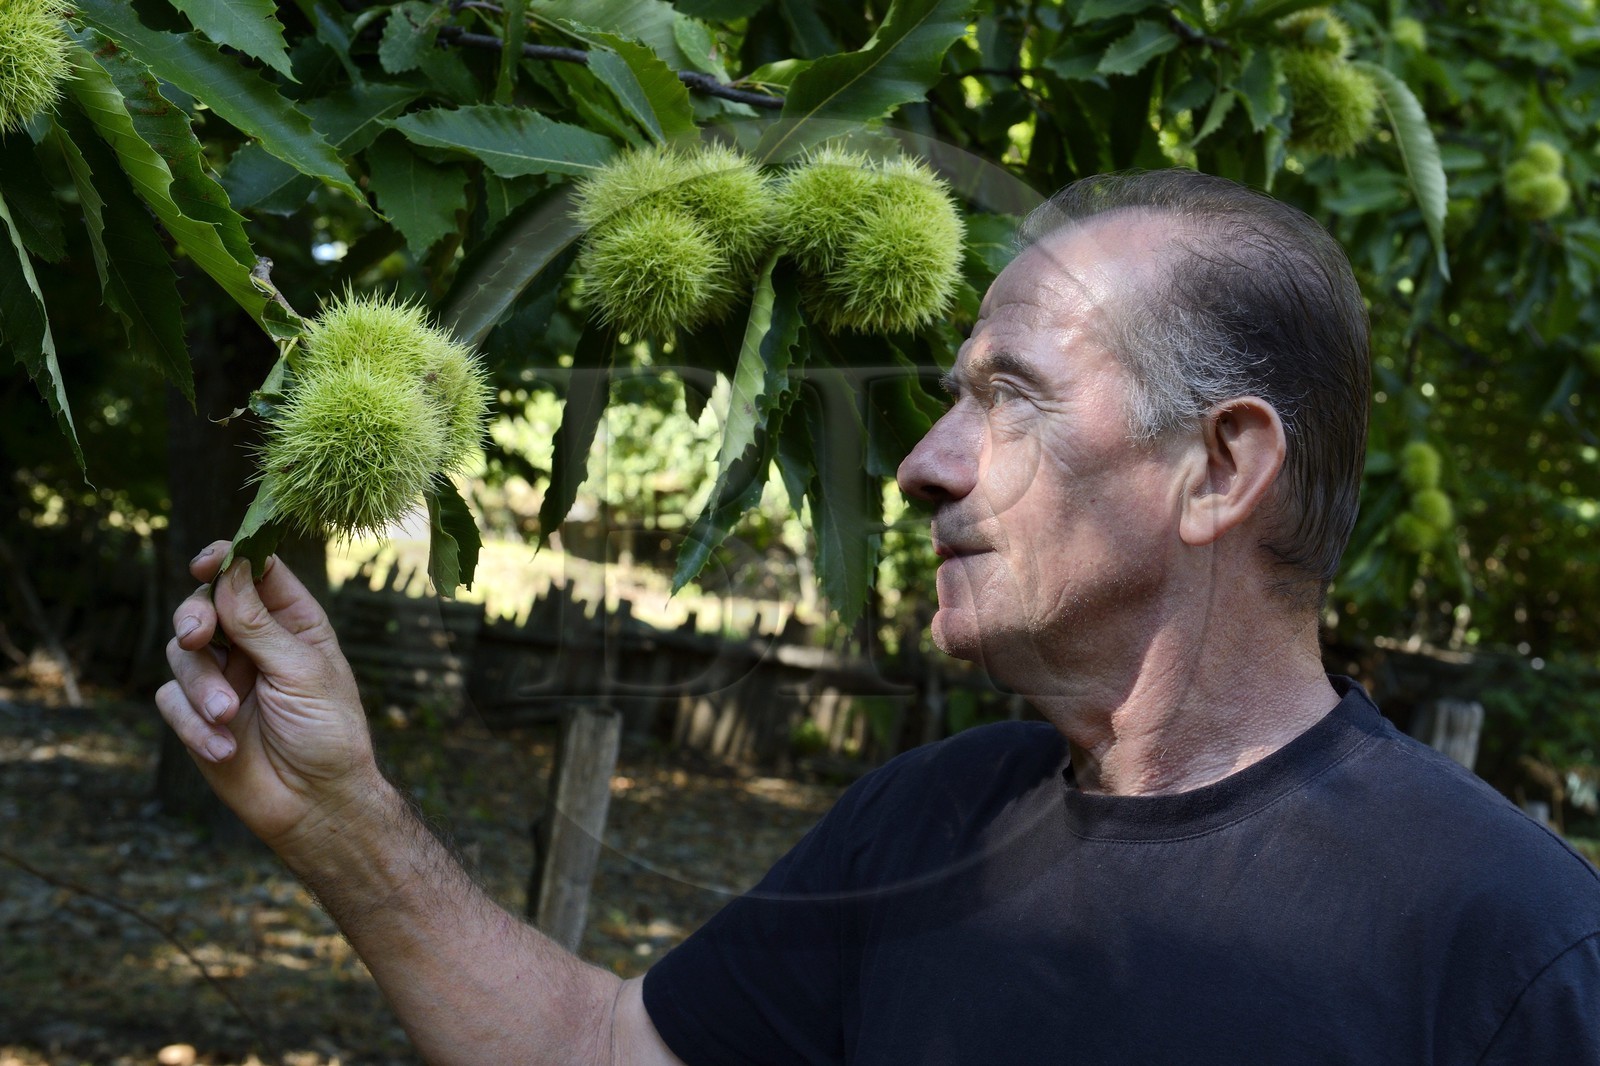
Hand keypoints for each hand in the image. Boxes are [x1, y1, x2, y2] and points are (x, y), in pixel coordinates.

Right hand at [157, 541, 380, 848]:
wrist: (316, 803)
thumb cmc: (328, 733)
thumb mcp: (302, 671)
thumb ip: (260, 624)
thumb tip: (229, 570)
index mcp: (293, 623)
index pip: (255, 573)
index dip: (227, 560)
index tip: (205, 563)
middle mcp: (255, 643)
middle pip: (205, 605)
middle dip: (195, 618)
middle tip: (197, 636)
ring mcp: (223, 677)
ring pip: (182, 653)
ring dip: (200, 685)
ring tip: (227, 715)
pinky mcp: (197, 715)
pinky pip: (171, 701)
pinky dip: (193, 724)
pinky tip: (222, 748)